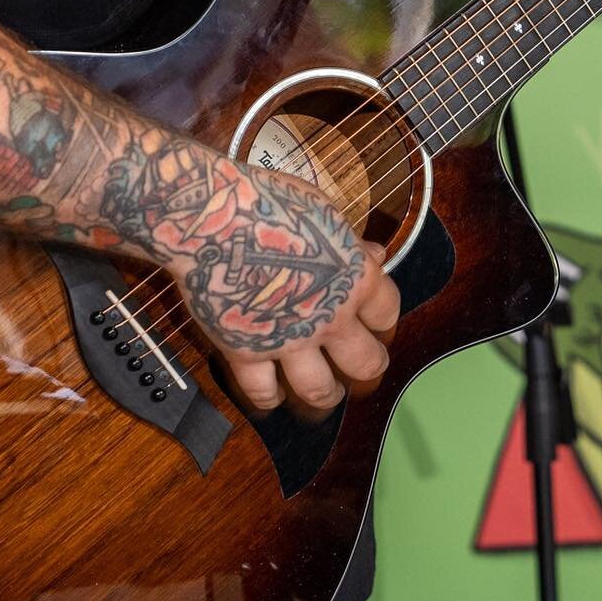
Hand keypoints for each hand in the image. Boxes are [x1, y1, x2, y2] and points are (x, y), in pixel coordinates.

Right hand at [110, 139, 397, 413]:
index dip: (383, 317)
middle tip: (363, 365)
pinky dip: (270, 397)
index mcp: (355, 278)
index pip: (387, 312)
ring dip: (327, 393)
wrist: (214, 219)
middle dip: (368, 366)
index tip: (376, 319)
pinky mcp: (246, 352)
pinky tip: (272, 393)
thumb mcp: (322, 212)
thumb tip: (371, 254)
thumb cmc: (268, 203)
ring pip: (321, 389)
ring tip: (327, 391)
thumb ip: (348, 243)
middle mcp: (329, 317)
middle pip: (366, 362)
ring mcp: (289, 340)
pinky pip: (263, 392)